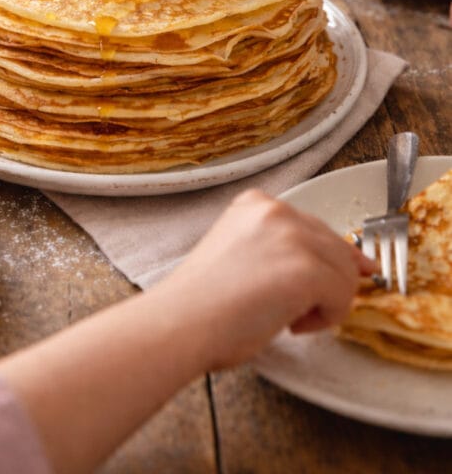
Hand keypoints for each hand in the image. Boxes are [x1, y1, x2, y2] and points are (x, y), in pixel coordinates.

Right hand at [157, 189, 374, 370]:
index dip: (326, 259)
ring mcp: (294, 236)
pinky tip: (293, 324)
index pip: (314, 227)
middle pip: (336, 247)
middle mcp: (277, 210)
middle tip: (297, 311)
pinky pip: (344, 296)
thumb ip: (280, 250)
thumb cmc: (202, 303)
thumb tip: (338, 266)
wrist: (181, 322)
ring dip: (326, 302)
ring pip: (346, 272)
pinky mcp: (307, 268)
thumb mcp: (241, 255)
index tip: (334, 278)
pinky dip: (327, 318)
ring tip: (288, 318)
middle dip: (327, 283)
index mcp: (256, 203)